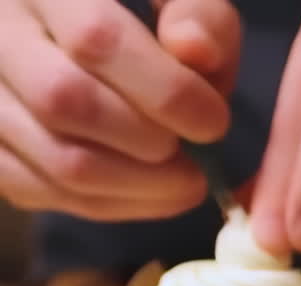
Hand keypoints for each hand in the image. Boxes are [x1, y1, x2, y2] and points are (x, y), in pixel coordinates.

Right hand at [0, 0, 238, 220]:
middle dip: (148, 141)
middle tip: (195, 156)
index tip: (213, 122)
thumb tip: (195, 50)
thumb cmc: (139, 20)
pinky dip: (110, 204)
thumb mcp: (174, 0)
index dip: (166, 91)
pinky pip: (40, 191)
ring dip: (138, 186)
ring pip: (55, 159)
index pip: (96, 40)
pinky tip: (150, 193)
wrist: (72, 46)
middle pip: (65, 102)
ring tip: (184, 180)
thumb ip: (197, 14)